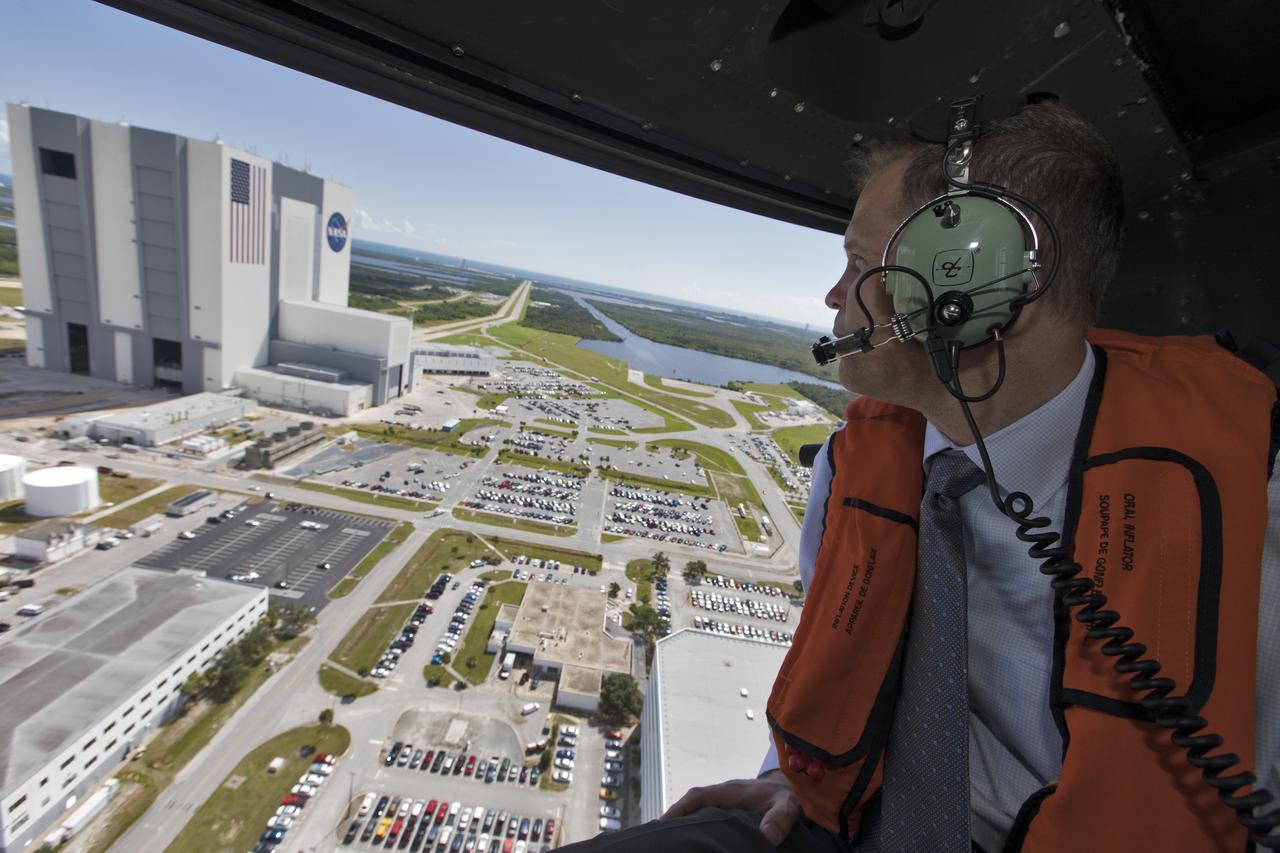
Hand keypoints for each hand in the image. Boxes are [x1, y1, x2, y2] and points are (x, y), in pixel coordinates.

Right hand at [660, 772, 800, 846]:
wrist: (791, 789)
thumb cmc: (787, 798)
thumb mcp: (788, 807)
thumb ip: (778, 819)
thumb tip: (766, 838)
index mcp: (731, 791)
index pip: (699, 796)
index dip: (679, 808)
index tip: (663, 822)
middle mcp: (723, 794)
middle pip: (691, 803)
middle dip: (673, 817)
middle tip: (656, 836)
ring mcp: (724, 800)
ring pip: (697, 809)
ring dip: (682, 821)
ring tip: (666, 840)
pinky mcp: (728, 809)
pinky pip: (705, 814)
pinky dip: (694, 823)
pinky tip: (689, 839)